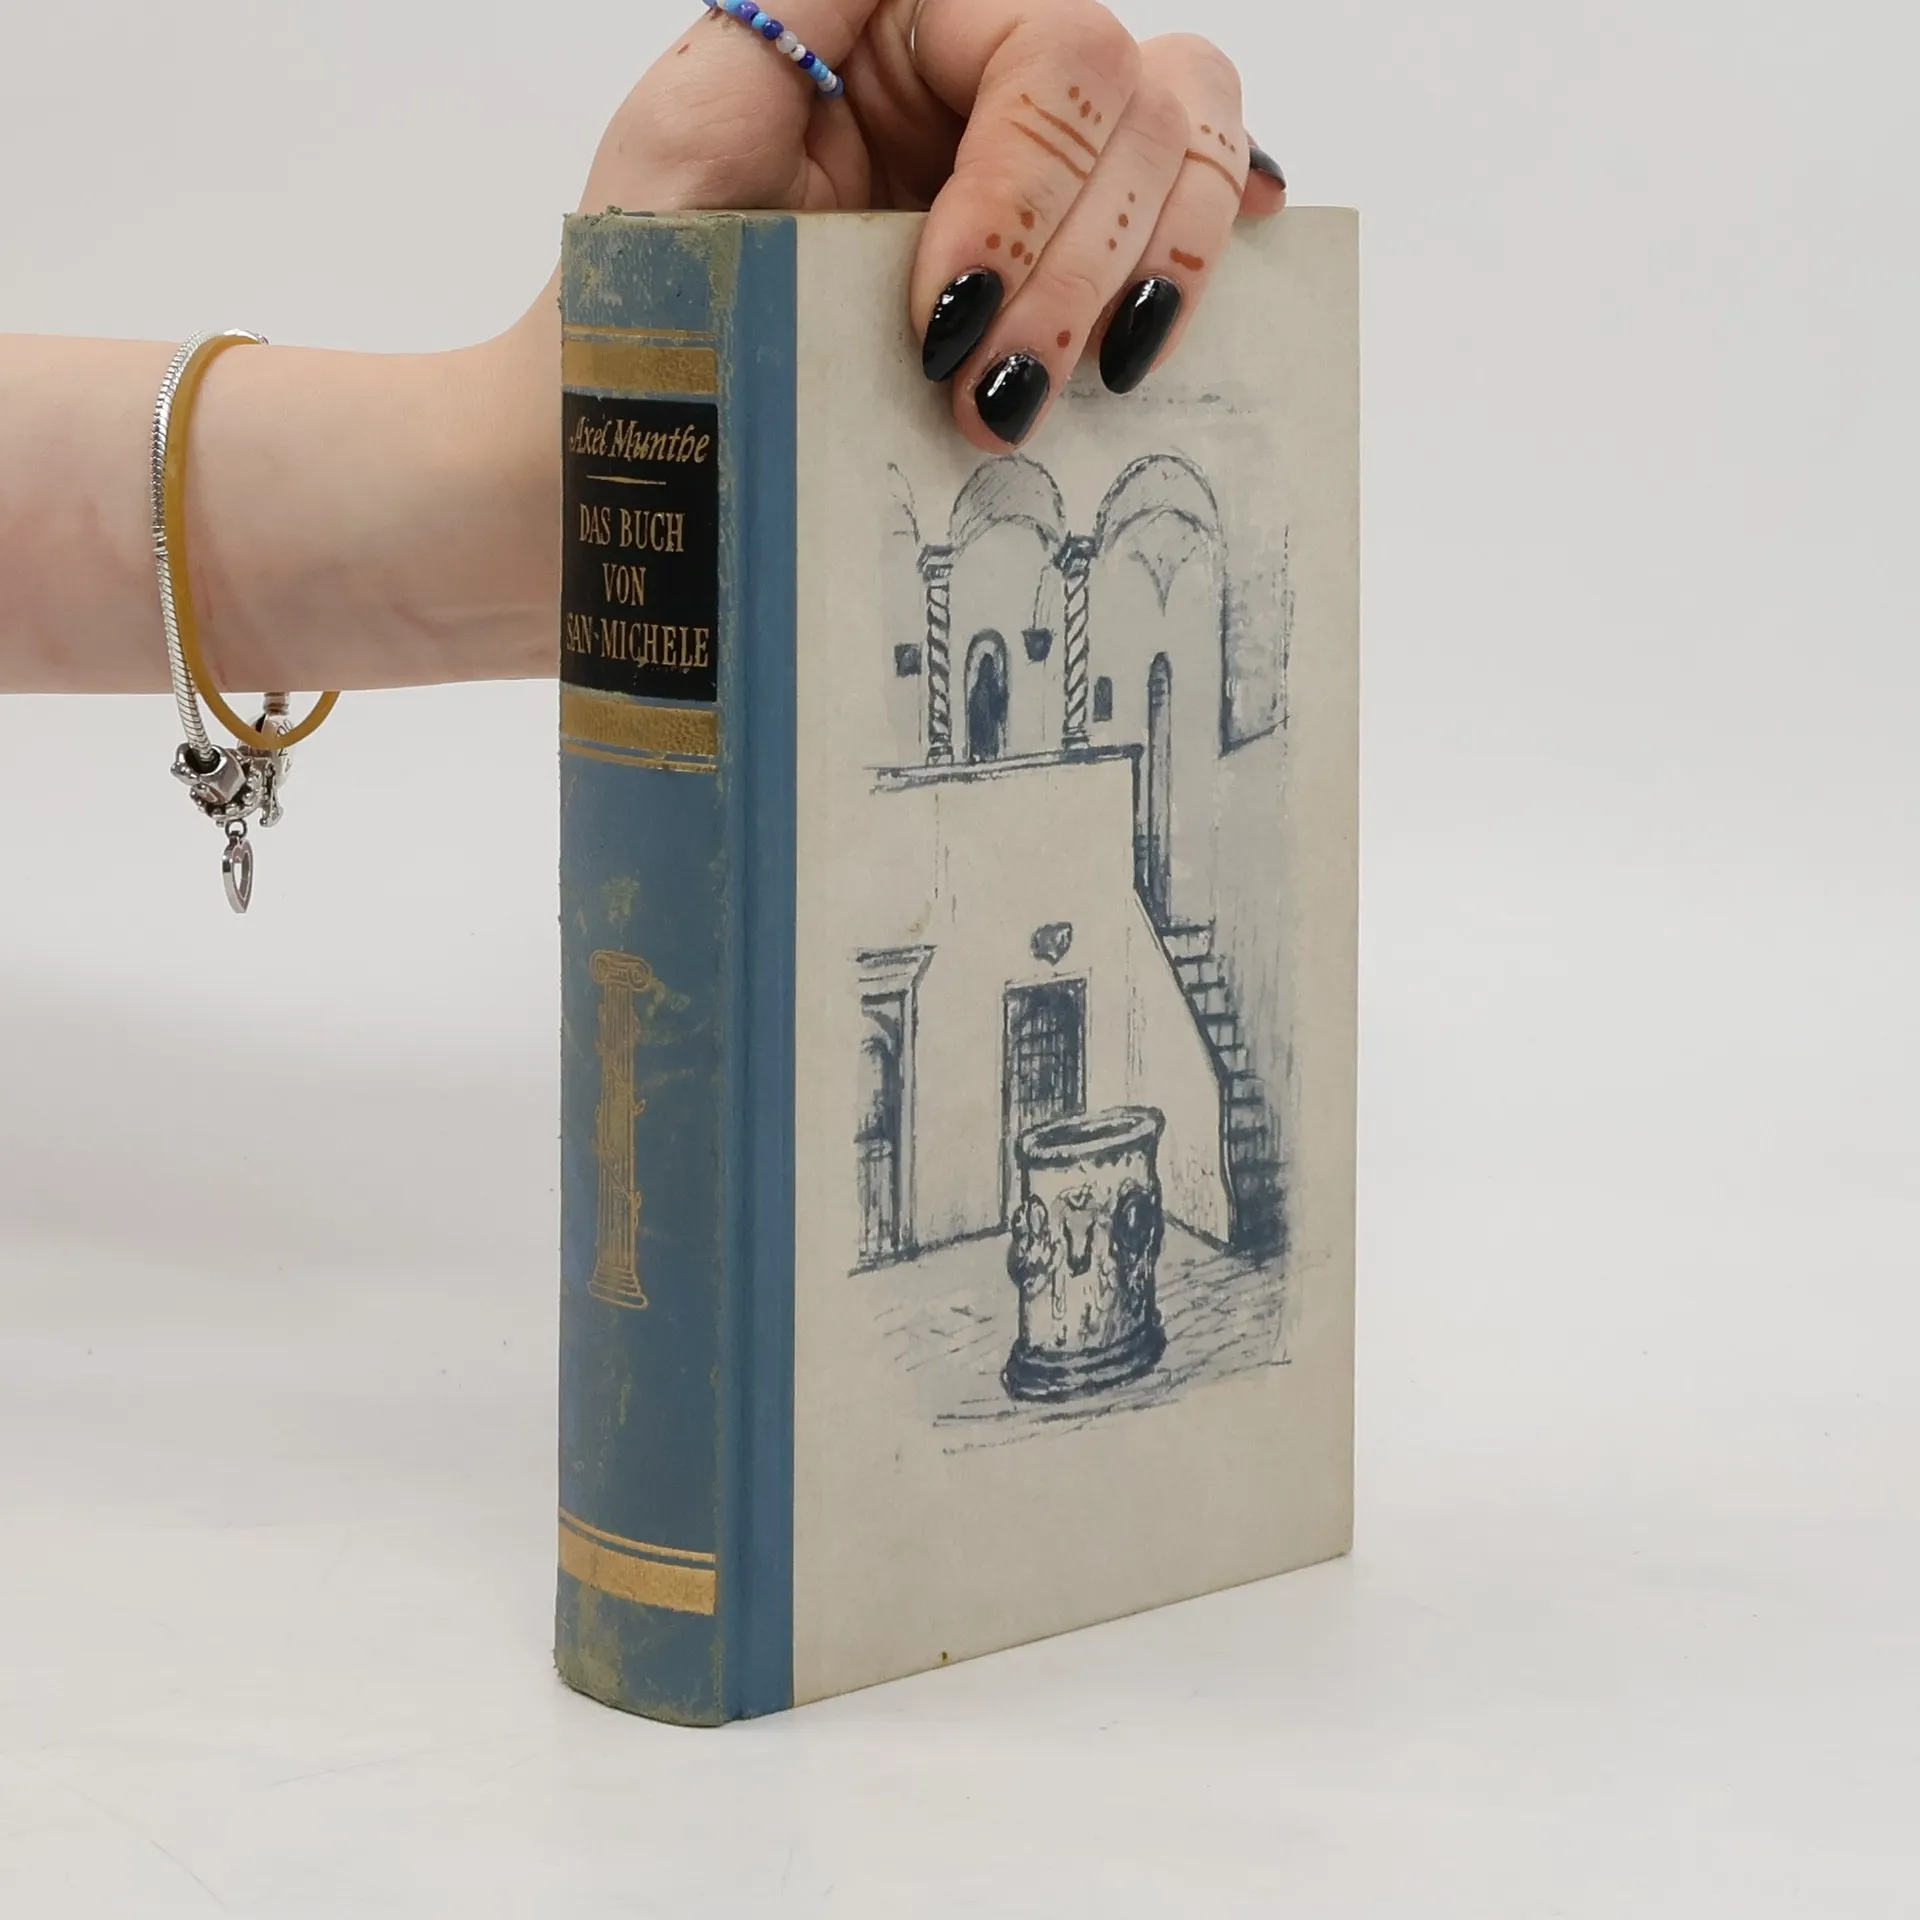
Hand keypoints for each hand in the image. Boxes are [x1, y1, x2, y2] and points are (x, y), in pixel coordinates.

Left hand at [576, 0, 1285, 449]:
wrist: (653, 419)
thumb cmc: (652, 279)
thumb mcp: (692, 124)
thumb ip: (796, 8)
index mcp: (909, 20)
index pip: (1053, 50)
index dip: (1026, 191)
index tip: (944, 319)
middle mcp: (989, 74)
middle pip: (1140, 106)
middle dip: (1077, 271)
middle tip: (993, 401)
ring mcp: (1047, 165)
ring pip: (1191, 153)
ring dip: (1151, 285)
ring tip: (1052, 399)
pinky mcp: (1072, 257)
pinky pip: (1195, 217)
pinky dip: (1201, 258)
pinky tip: (1168, 318)